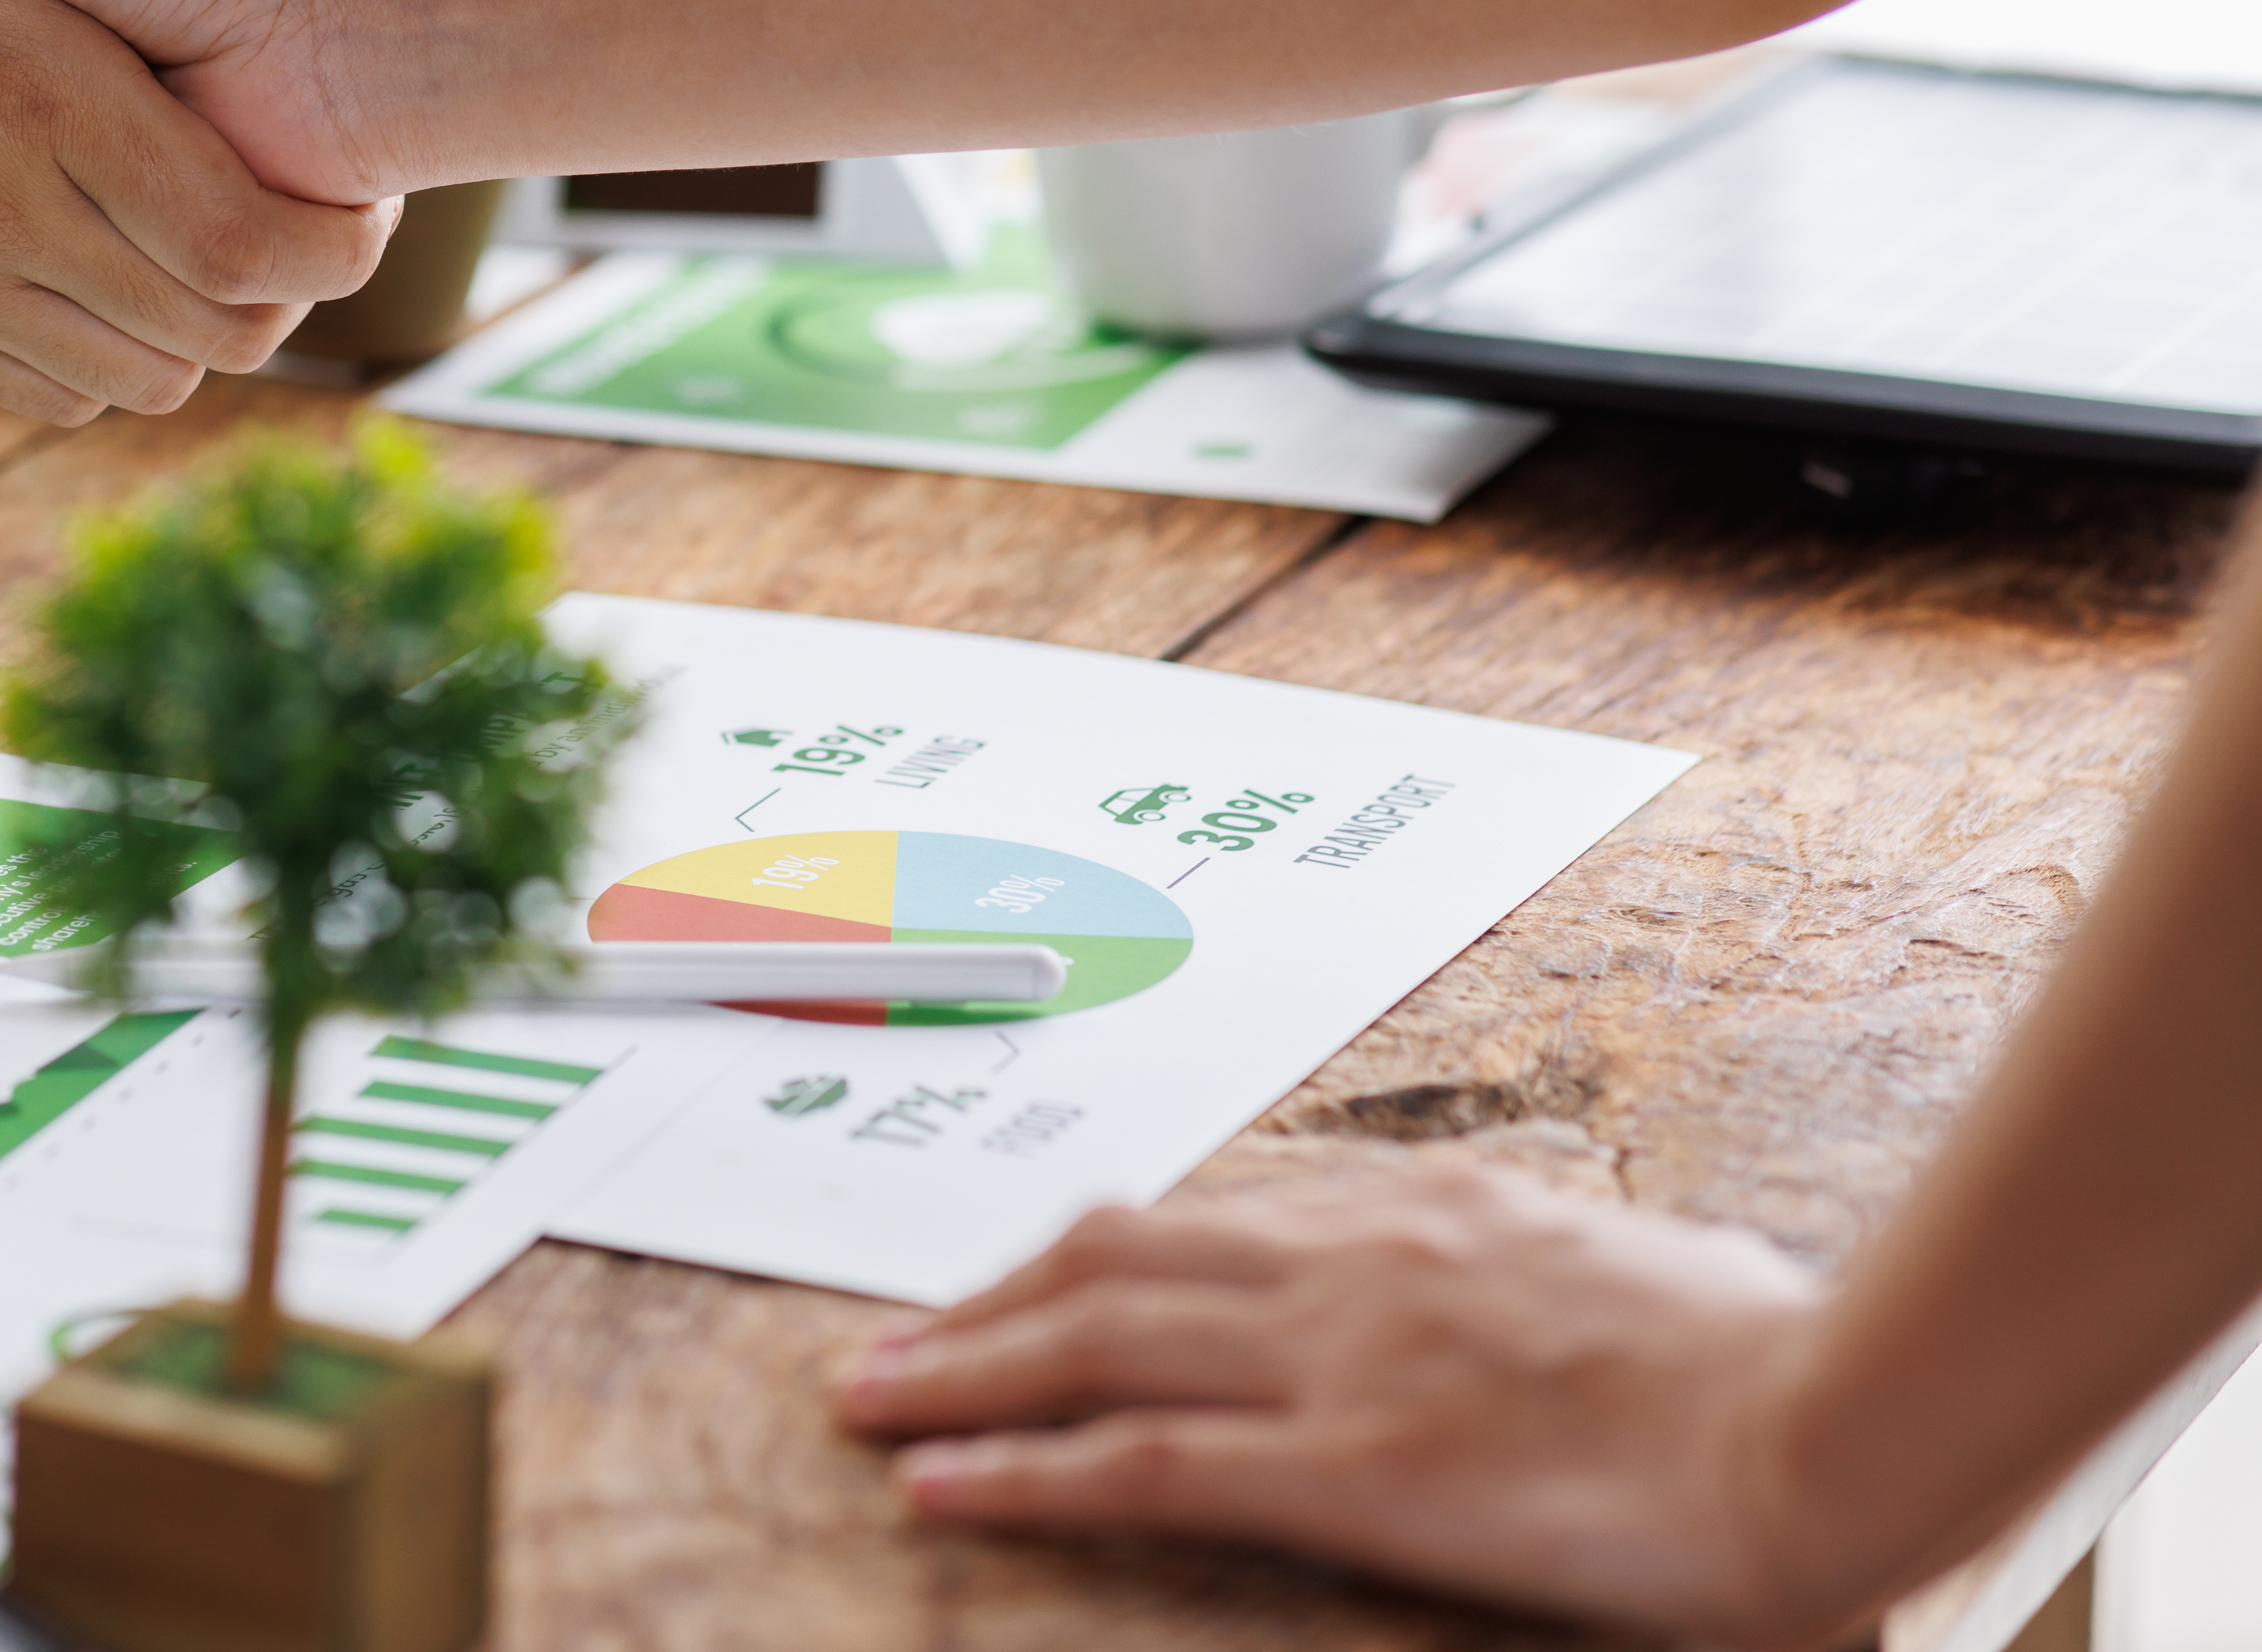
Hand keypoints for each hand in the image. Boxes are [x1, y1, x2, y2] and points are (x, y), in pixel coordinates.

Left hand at [834, 1166, 1864, 1646]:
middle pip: (1113, 1263)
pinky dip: (1020, 1466)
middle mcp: (1354, 1261)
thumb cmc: (1767, 1357)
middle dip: (987, 1304)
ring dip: (961, 1371)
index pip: (1212, 1220)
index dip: (1096, 1255)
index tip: (1029, 1282)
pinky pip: (1139, 1460)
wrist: (1824, 1415)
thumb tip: (1553, 1266)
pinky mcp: (1346, 1464)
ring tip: (868, 1400)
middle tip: (891, 1341)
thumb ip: (1555, 1262)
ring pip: (1092, 1343)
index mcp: (1428, 1214)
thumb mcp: (1640, 1271)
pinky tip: (939, 1478)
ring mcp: (1339, 1359)